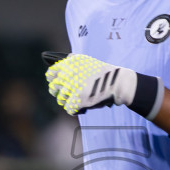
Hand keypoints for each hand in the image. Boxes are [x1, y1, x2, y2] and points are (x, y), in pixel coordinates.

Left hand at [44, 53, 161, 117]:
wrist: (118, 82)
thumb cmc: (103, 72)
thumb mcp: (86, 60)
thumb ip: (71, 61)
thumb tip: (57, 66)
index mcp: (70, 63)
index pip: (51, 73)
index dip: (52, 80)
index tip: (56, 84)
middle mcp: (70, 74)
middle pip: (54, 88)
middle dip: (59, 93)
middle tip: (67, 95)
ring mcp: (74, 87)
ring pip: (61, 100)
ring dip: (68, 101)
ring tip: (76, 100)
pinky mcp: (79, 99)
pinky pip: (69, 109)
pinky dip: (75, 110)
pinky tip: (81, 107)